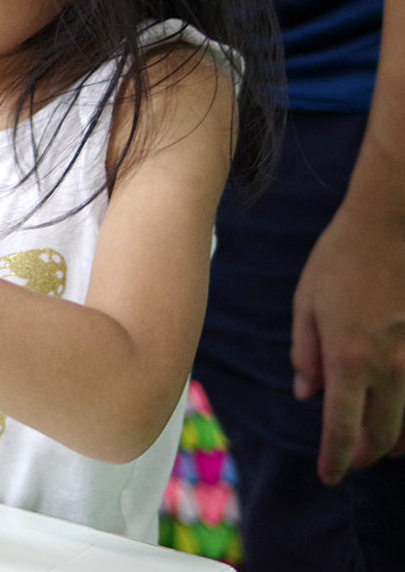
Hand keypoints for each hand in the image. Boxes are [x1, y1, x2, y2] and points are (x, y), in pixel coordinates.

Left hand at [292, 198, 404, 483]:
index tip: (329, 476)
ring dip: (396, 441)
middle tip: (352, 464)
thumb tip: (307, 395)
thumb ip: (306, 353)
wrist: (393, 224)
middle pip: (382, 434)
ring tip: (384, 451)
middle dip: (365, 456)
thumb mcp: (307, 303)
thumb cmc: (341, 258)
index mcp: (349, 359)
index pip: (342, 429)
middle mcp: (390, 367)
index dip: (336, 459)